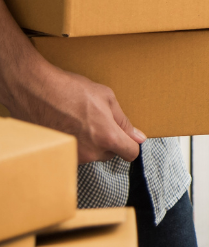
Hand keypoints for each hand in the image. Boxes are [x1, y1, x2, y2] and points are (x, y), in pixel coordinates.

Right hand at [13, 60, 144, 164]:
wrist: (33, 92)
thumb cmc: (69, 90)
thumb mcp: (106, 98)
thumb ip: (123, 121)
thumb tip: (138, 137)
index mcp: (106, 137)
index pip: (131, 153)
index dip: (132, 144)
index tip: (128, 138)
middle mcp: (90, 152)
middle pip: (111, 153)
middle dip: (109, 140)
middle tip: (97, 120)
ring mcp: (73, 156)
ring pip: (93, 154)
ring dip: (91, 142)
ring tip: (79, 121)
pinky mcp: (59, 155)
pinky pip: (76, 153)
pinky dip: (76, 143)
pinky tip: (68, 126)